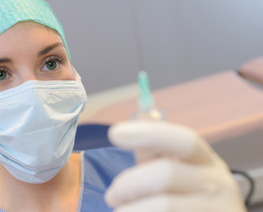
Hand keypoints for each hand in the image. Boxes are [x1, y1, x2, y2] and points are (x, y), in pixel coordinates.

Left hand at [104, 120, 246, 211]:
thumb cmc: (189, 205)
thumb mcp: (177, 178)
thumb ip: (155, 157)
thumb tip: (132, 128)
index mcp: (207, 162)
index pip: (184, 140)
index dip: (149, 133)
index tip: (115, 133)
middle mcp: (219, 184)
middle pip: (166, 173)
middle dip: (129, 183)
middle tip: (112, 196)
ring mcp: (220, 210)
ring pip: (163, 205)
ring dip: (131, 209)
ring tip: (121, 211)